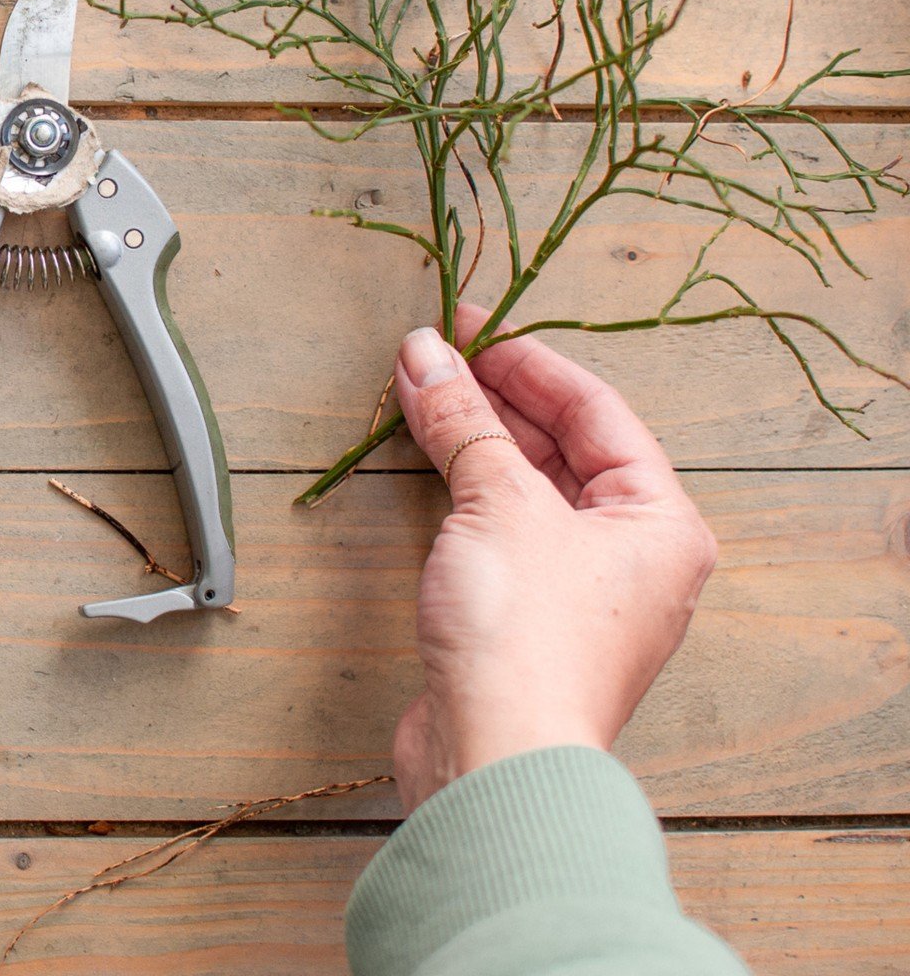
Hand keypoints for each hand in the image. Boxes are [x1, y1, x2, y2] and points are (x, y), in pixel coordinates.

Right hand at [387, 304, 718, 811]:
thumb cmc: (526, 636)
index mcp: (661, 522)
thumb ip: (463, 421)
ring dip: (475, 439)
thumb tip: (426, 354)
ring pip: (529, 489)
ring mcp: (581, 593)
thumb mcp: (498, 504)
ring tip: (421, 391)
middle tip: (435, 352)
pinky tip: (428, 460)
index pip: (596, 410)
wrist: (494, 756)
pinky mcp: (528, 622)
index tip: (469, 324)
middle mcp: (634, 557)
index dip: (526, 359)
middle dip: (494, 396)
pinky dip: (465, 489)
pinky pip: (502, 530)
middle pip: (564, 448)